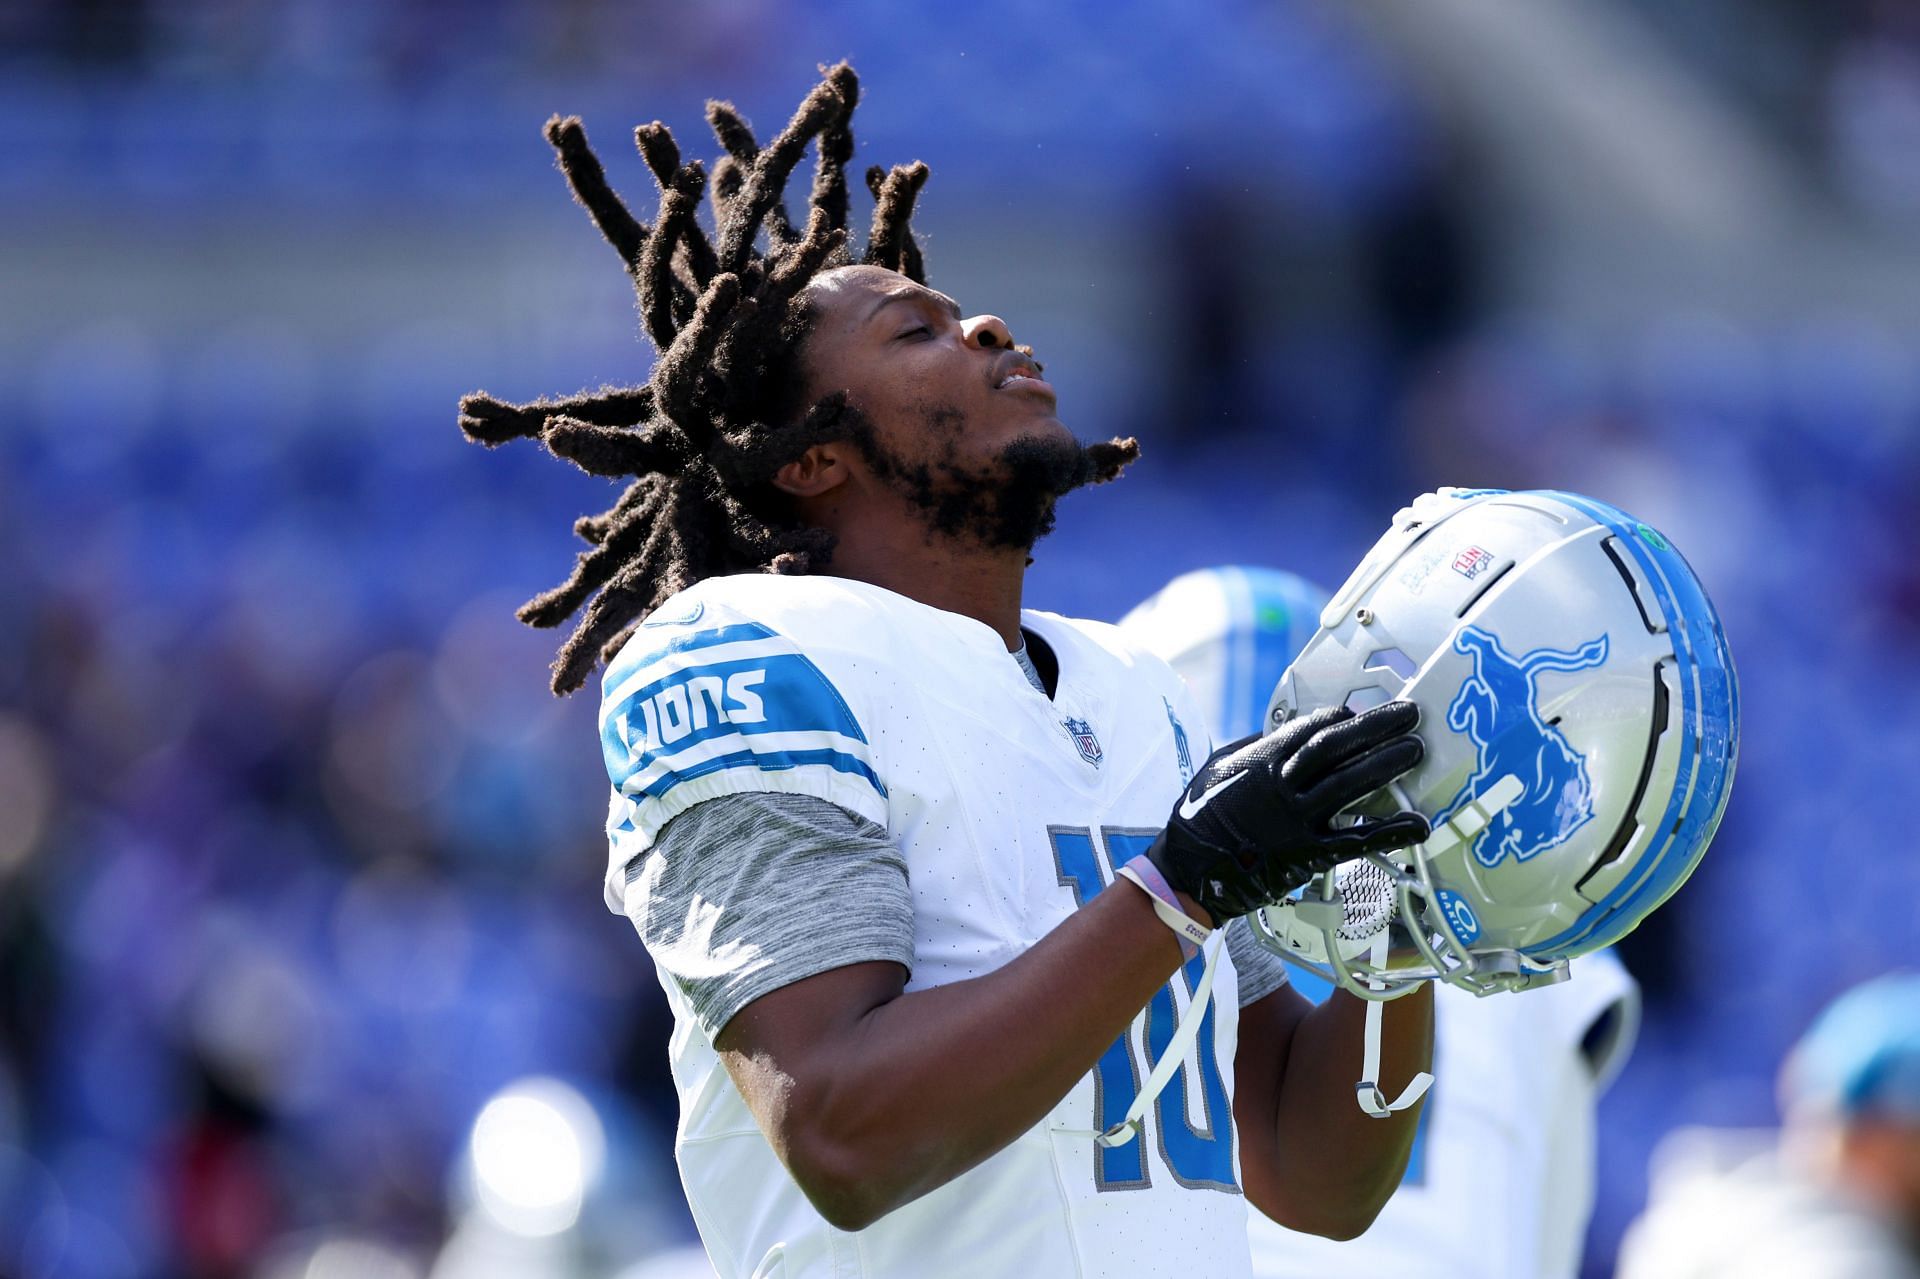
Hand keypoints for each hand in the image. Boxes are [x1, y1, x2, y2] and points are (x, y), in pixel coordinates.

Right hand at [1147, 702, 1430, 923]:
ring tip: (1416, 749)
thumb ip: (1253, 748)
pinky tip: (1418, 824)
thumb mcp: (1217, 768)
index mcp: (1259, 761)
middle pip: (1335, 747)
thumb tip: (1285, 731)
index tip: (1360, 714)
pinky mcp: (1307, 855)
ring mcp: (1295, 820)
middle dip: (1375, 727)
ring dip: (1386, 765)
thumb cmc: (1199, 818)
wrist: (1188, 872)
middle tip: (1410, 714)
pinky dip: (1389, 832)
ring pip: (1349, 784)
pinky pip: (1355, 840)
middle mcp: (1280, 785)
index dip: (1340, 719)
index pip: (1309, 730)